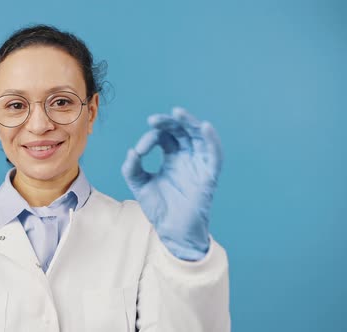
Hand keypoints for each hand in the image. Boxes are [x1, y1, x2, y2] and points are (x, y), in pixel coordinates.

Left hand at [121, 107, 222, 260]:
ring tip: (178, 113)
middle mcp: (186, 158)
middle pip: (182, 131)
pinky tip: (205, 127)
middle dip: (170, 122)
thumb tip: (132, 151)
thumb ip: (132, 169)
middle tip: (154, 119)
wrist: (171, 231)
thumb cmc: (159, 209)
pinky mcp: (208, 175)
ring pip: (199, 137)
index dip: (151, 138)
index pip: (163, 137)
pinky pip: (214, 154)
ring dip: (190, 123)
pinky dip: (212, 140)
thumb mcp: (139, 185)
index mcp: (171, 158)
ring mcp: (198, 165)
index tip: (140, 151)